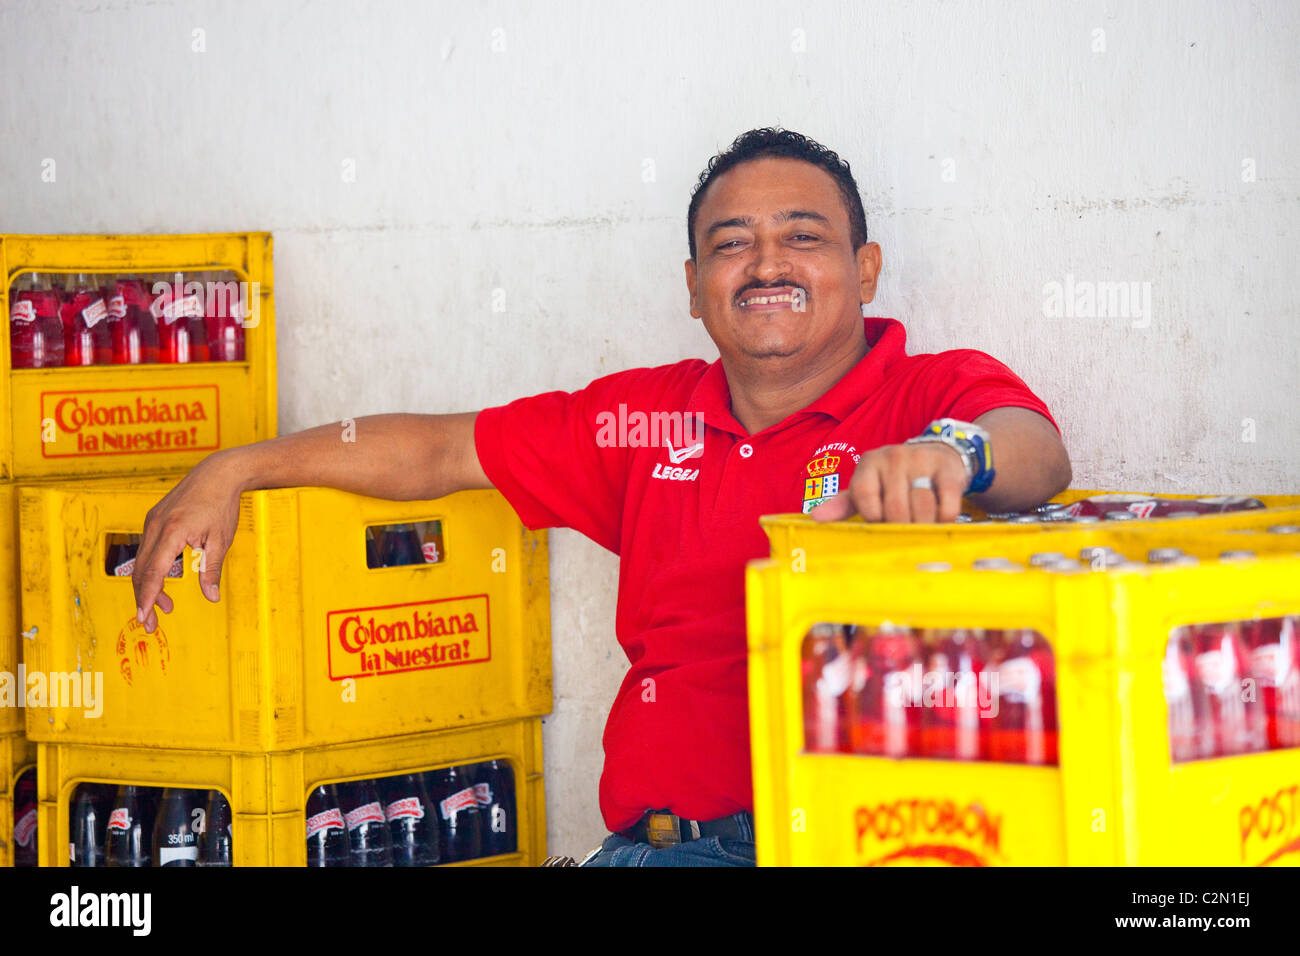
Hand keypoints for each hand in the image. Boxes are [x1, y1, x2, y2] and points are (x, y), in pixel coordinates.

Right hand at [132, 449, 243, 632]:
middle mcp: (156, 526)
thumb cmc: (221, 504)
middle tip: (151, 624)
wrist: (218, 474)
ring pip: (141, 562)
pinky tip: (165, 582)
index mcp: (172, 531)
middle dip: (144, 600)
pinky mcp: (154, 520)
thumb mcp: (221, 540)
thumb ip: (212, 570)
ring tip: (166, 607)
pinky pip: (147, 550)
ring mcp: (152, 522)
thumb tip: (211, 597)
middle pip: (141, 571)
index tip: (145, 618)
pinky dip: (152, 570)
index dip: (148, 598)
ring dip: (149, 587)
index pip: (154, 572)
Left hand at [810, 442, 966, 523]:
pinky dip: (944, 520)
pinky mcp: (949, 470)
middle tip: (903, 531)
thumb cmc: (894, 480)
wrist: (937, 455)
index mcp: (869, 463)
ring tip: (921, 528)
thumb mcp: (866, 487)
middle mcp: (893, 457)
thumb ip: (842, 504)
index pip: (863, 495)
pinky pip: (946, 507)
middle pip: (895, 507)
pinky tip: (939, 518)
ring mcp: (922, 461)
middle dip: (900, 527)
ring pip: (921, 507)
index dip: (872, 516)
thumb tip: (815, 517)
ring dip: (922, 526)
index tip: (880, 522)